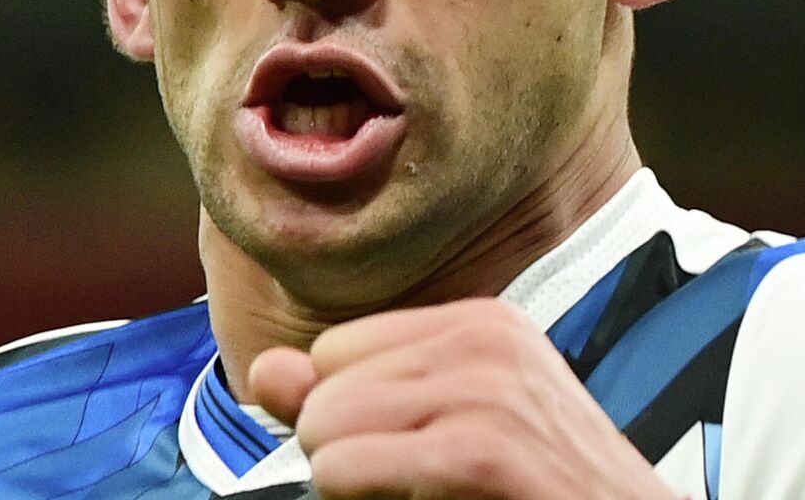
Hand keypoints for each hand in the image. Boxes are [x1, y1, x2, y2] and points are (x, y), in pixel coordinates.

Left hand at [249, 297, 682, 498]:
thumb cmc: (541, 493)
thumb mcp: (447, 431)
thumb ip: (349, 400)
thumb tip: (264, 372)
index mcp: (478, 322)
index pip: (334, 353)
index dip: (355, 418)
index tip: (421, 455)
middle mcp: (483, 337)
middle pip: (323, 390)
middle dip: (349, 454)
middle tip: (426, 487)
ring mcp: (487, 389)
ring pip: (325, 429)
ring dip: (354, 486)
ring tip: (434, 497)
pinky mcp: (483, 451)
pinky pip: (348, 469)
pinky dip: (362, 499)